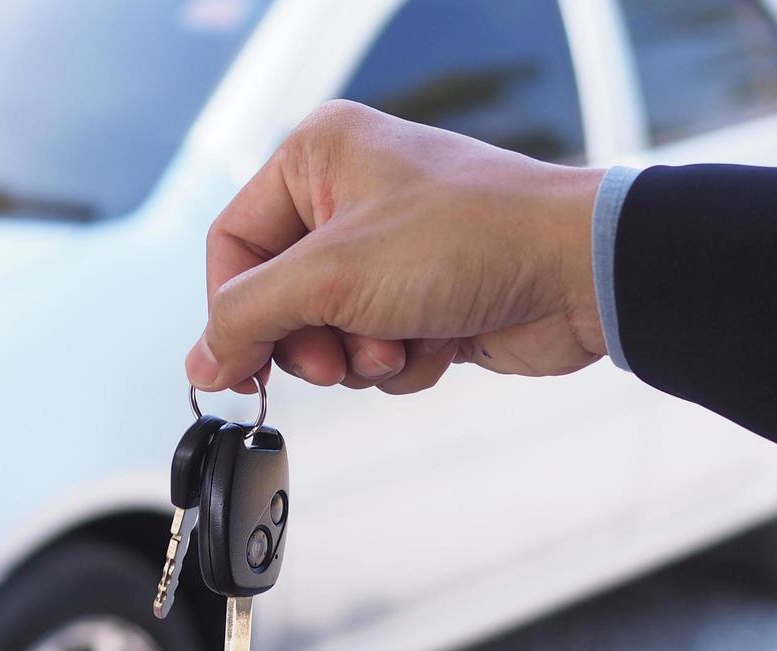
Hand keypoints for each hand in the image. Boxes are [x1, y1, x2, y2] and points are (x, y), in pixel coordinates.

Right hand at [187, 100, 607, 392]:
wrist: (576, 273)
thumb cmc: (467, 240)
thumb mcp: (332, 276)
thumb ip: (248, 318)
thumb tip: (200, 361)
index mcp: (315, 157)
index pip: (232, 245)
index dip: (233, 311)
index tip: (240, 366)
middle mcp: (347, 196)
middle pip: (277, 298)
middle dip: (312, 340)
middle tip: (338, 357)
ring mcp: (388, 250)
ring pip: (327, 334)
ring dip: (363, 356)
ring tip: (405, 338)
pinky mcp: (422, 296)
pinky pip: (375, 350)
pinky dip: (401, 361)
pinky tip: (440, 342)